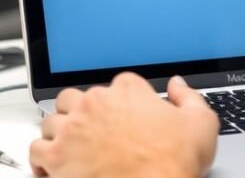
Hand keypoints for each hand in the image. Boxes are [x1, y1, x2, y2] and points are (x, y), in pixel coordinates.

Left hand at [30, 73, 218, 177]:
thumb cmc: (173, 162)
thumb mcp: (201, 122)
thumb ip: (189, 96)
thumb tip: (177, 84)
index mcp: (129, 90)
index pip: (118, 83)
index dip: (123, 100)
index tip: (127, 115)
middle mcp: (98, 103)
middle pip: (77, 96)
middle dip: (83, 109)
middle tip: (94, 128)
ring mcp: (75, 129)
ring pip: (53, 120)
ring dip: (61, 132)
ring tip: (73, 146)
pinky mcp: (57, 158)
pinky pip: (38, 150)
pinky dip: (44, 157)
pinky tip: (57, 164)